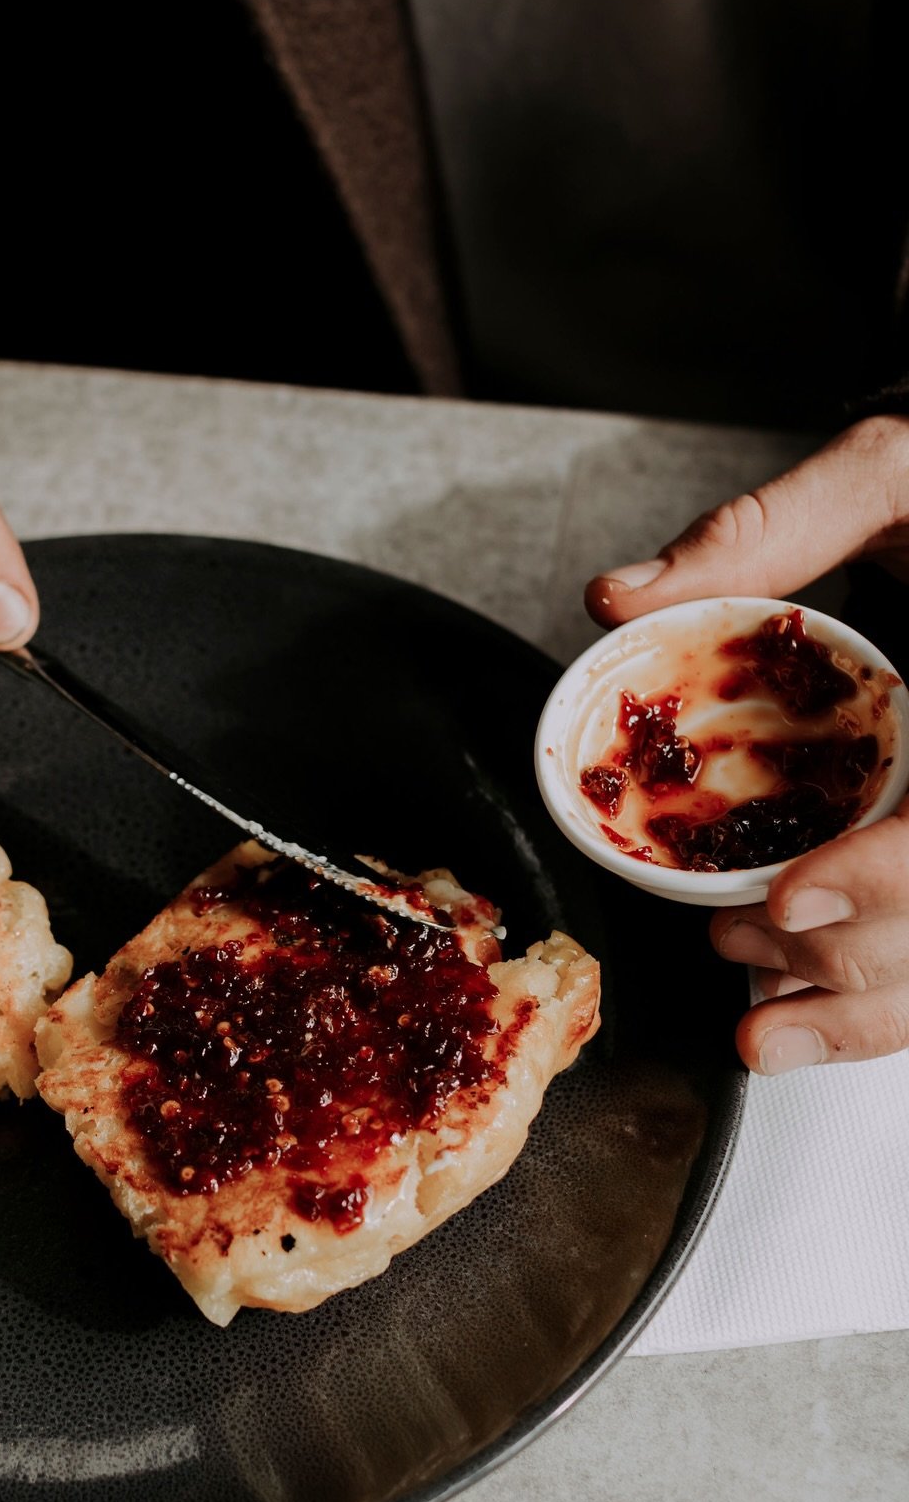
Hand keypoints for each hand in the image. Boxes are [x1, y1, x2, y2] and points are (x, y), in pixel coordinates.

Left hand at [584, 416, 908, 1073]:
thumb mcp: (891, 471)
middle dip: (848, 950)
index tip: (790, 895)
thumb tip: (619, 598)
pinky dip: (886, 998)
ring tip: (764, 1030)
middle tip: (740, 940)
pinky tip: (812, 1019)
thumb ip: (767, 533)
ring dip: (868, 1009)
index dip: (889, 877)